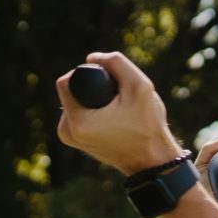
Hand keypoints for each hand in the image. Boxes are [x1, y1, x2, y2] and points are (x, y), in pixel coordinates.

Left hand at [55, 53, 182, 174]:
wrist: (151, 159)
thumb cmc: (147, 125)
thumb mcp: (140, 86)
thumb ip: (116, 63)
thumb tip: (91, 58)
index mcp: (77, 121)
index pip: (66, 81)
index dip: (87, 74)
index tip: (109, 83)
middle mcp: (67, 131)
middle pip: (69, 91)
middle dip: (90, 87)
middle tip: (115, 97)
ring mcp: (69, 138)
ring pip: (73, 102)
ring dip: (91, 98)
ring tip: (115, 109)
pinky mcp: (75, 141)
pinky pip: (77, 114)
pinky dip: (92, 110)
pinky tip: (111, 117)